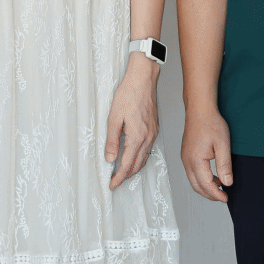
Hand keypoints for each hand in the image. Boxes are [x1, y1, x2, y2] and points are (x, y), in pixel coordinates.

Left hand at [104, 58, 160, 189]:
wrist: (143, 79)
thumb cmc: (128, 94)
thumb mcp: (114, 118)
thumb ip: (111, 140)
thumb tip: (109, 159)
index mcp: (137, 137)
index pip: (127, 165)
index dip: (118, 178)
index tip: (111, 185)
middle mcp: (147, 138)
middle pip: (137, 165)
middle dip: (126, 176)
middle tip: (114, 181)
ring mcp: (153, 134)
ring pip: (144, 159)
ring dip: (133, 168)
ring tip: (121, 172)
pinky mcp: (154, 129)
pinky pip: (148, 150)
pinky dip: (140, 158)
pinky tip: (132, 156)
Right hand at [181, 107, 234, 202]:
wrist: (200, 110)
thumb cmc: (211, 123)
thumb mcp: (223, 145)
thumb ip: (224, 166)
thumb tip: (227, 183)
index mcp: (195, 161)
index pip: (205, 185)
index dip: (216, 194)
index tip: (225, 198)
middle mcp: (187, 161)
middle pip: (197, 186)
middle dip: (209, 194)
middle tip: (222, 196)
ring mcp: (185, 158)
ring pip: (193, 180)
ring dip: (205, 187)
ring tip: (219, 187)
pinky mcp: (186, 154)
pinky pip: (192, 173)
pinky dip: (201, 179)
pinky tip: (212, 176)